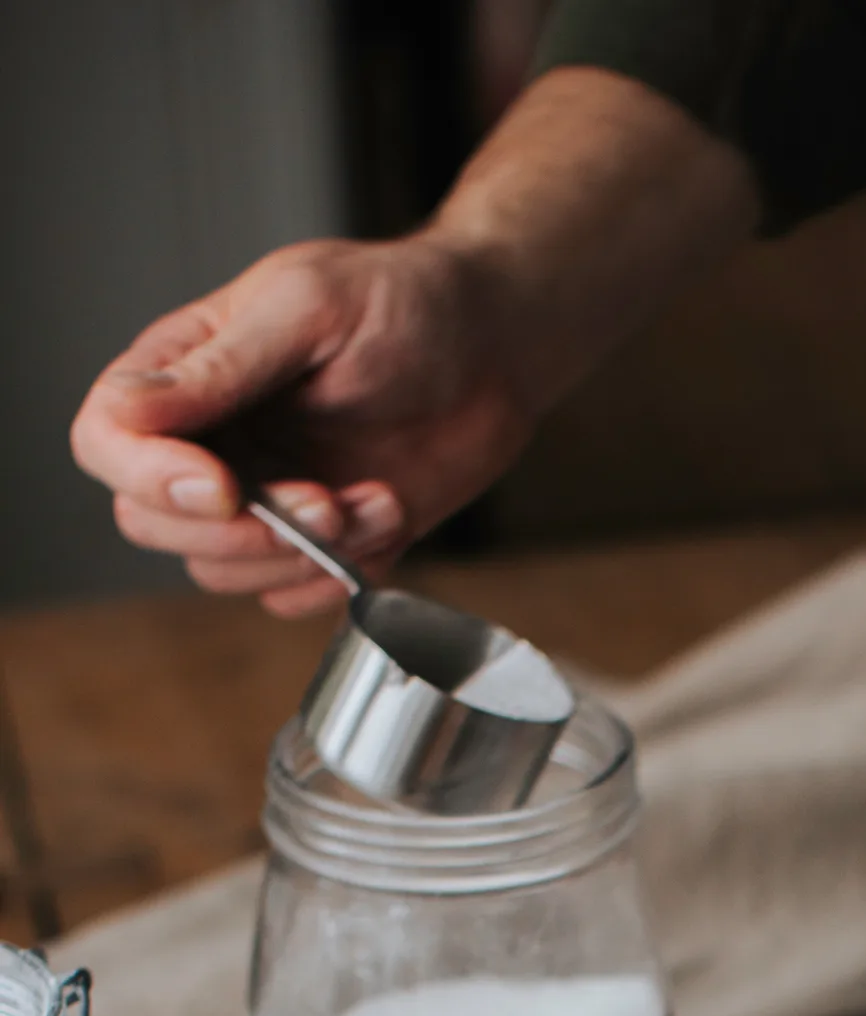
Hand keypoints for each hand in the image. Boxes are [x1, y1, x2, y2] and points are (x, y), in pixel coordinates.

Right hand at [69, 236, 528, 616]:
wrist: (494, 349)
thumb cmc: (402, 303)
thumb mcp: (307, 308)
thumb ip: (218, 367)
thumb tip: (123, 408)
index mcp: (184, 371)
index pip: (107, 441)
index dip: (149, 478)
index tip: (226, 488)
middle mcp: (209, 441)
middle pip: (151, 524)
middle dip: (239, 534)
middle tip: (322, 499)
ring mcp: (261, 497)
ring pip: (221, 572)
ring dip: (304, 554)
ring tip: (374, 497)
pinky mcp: (318, 542)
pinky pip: (291, 597)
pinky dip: (341, 576)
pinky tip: (387, 514)